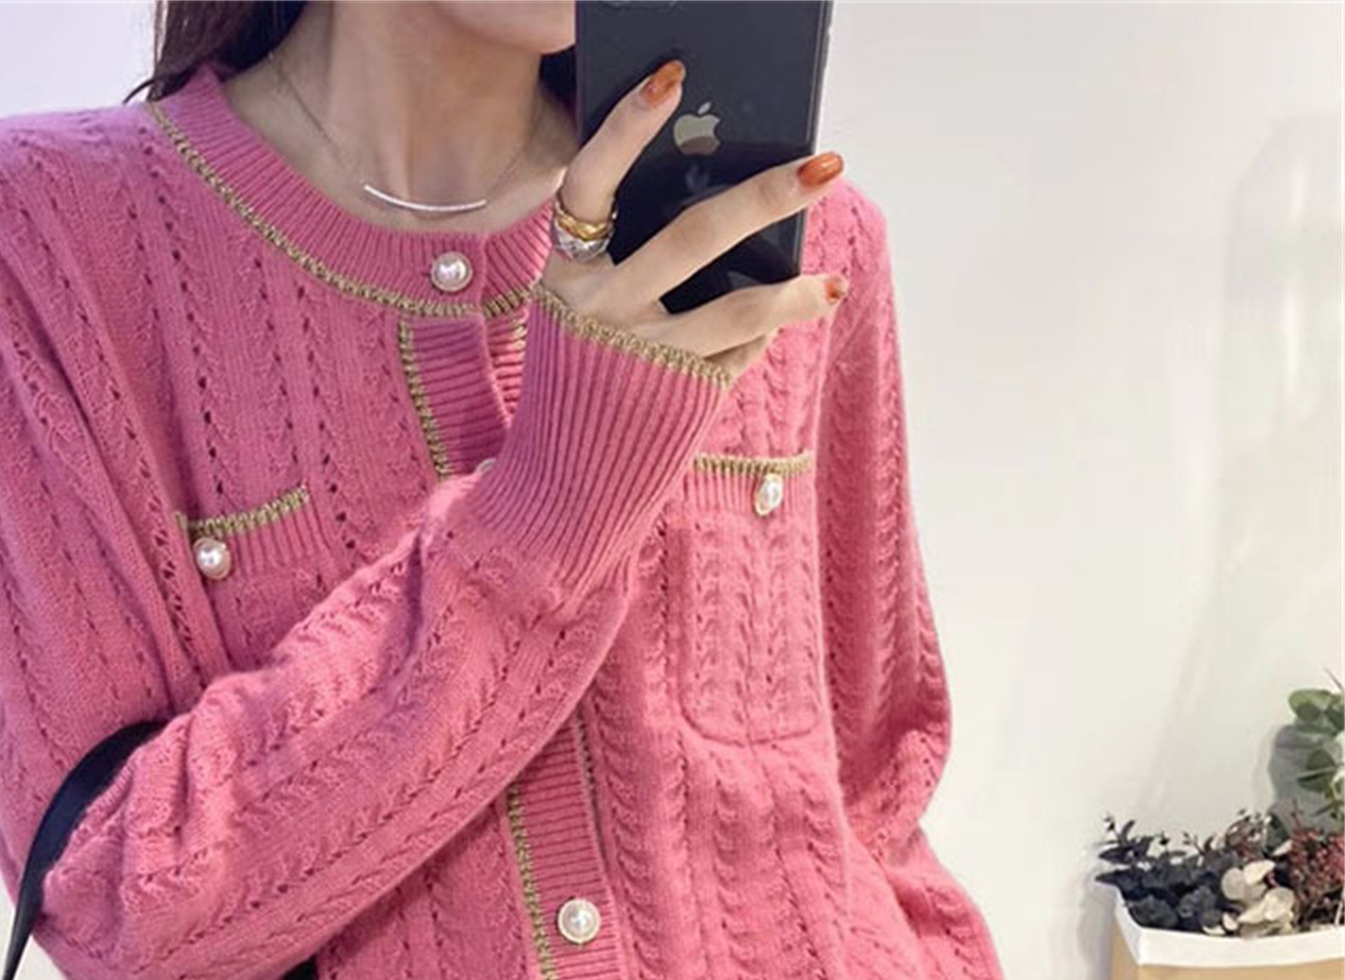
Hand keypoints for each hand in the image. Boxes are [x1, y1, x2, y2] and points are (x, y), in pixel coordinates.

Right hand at [541, 57, 848, 383]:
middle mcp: (600, 310)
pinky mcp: (680, 398)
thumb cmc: (581, 378)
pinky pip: (739, 349)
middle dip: (767, 195)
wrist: (564, 484)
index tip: (672, 79)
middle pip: (693, 236)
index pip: (591, 182)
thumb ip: (627, 260)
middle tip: (826, 166)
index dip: (626, 128)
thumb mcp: (581, 311)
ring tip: (833, 283)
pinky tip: (783, 325)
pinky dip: (764, 333)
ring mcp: (644, 356)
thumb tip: (724, 201)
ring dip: (795, 290)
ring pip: (737, 307)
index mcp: (565, 273)